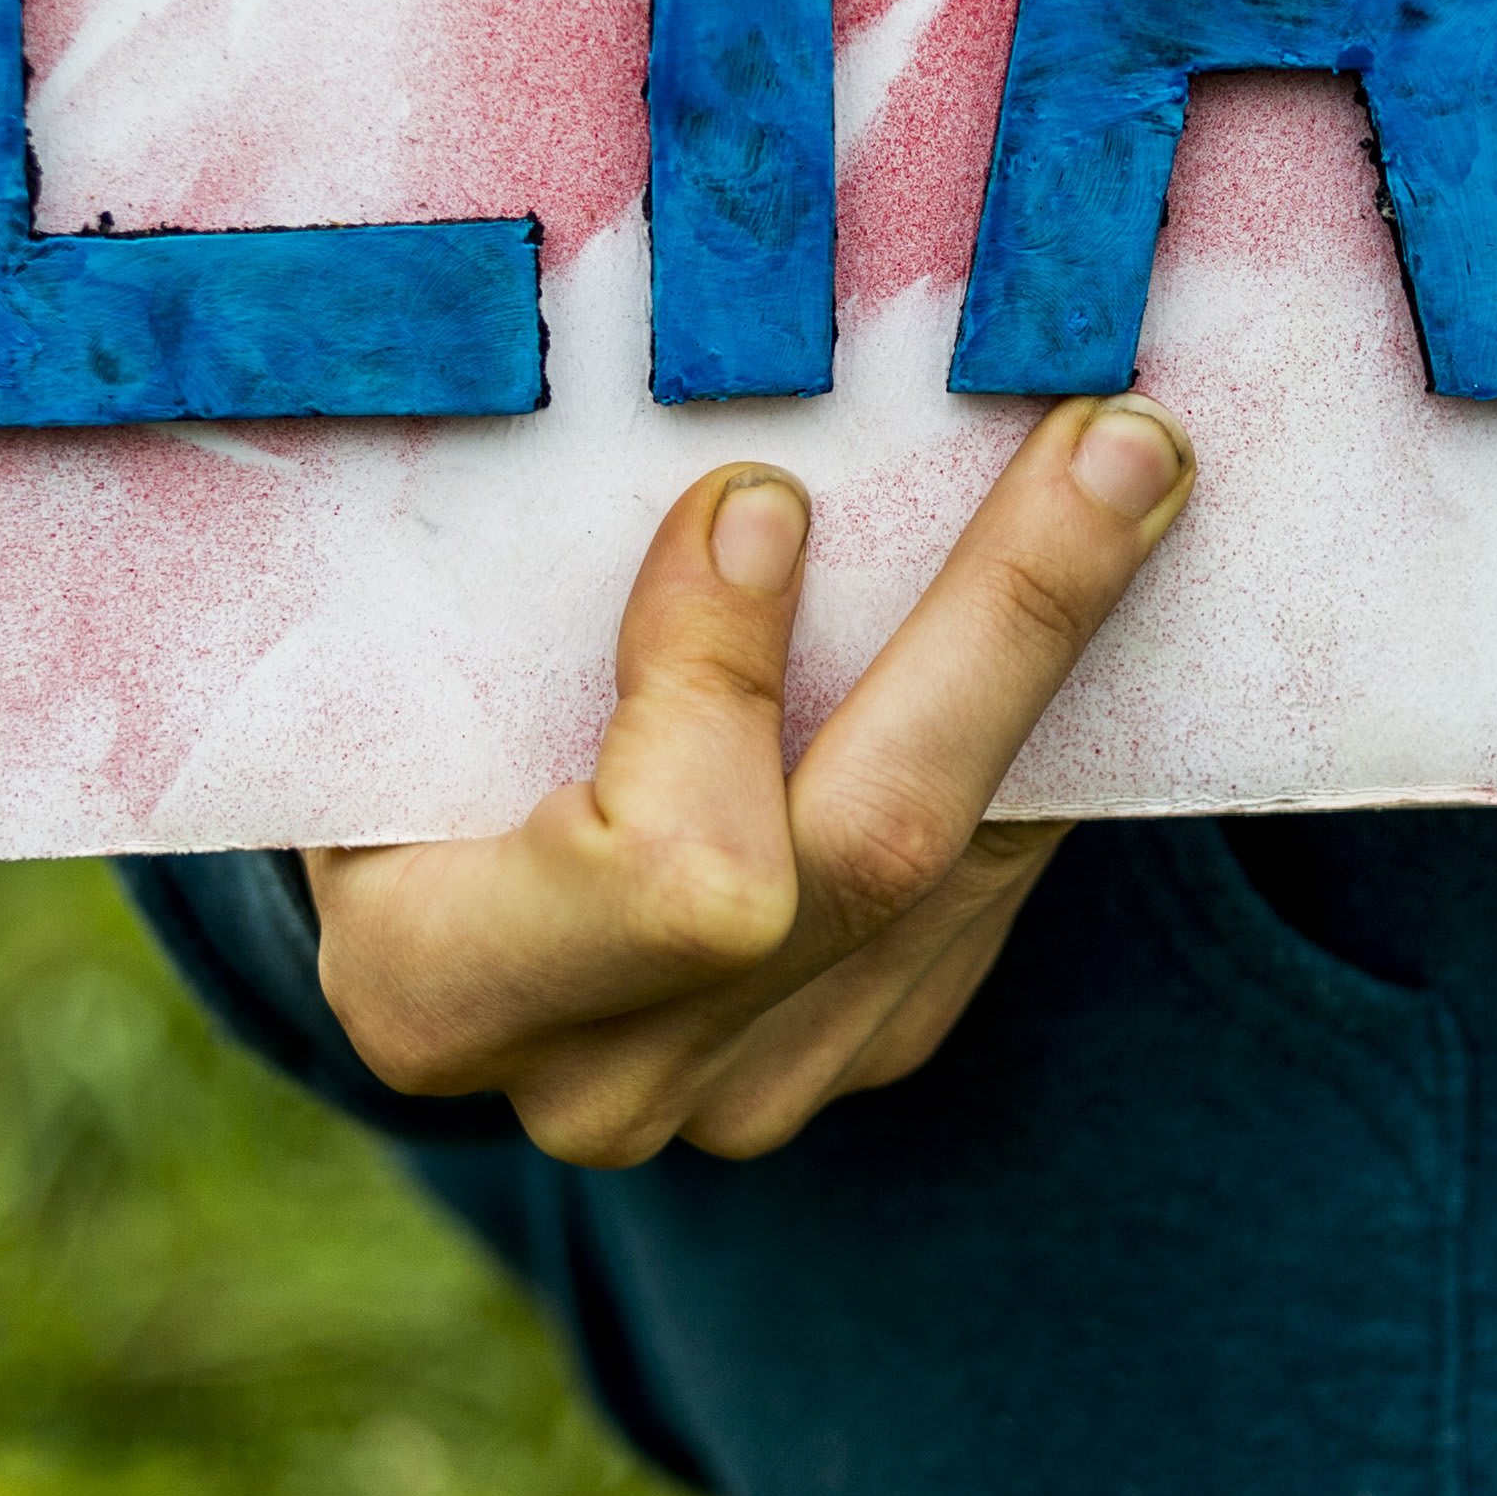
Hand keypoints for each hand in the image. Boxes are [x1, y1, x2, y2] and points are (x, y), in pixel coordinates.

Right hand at [301, 394, 1197, 1165]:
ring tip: (1127, 466)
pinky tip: (1058, 592)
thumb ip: (472, 563)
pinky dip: (1032, 730)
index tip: (762, 497)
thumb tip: (695, 406)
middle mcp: (603, 1079)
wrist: (411, 847)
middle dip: (1004, 629)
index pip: (666, 874)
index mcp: (435, 988)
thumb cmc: (369, 698)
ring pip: (960, 870)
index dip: (723, 682)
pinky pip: (985, 890)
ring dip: (1055, 658)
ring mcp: (746, 1089)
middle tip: (1111, 438)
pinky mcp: (860, 1052)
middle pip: (867, 860)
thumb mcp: (369, 639)